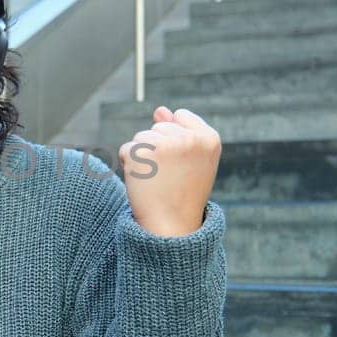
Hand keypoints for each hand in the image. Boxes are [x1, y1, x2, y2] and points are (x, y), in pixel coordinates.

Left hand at [117, 106, 220, 236]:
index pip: (181, 116)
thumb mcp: (191, 160)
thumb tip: (159, 109)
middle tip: (169, 178)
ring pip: (141, 137)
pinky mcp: (140, 153)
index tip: (183, 165)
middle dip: (158, 149)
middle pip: (158, 127)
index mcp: (210, 138)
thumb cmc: (183, 194)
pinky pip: (126, 150)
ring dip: (143, 158)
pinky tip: (144, 183)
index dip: (175, 141)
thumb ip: (178, 131)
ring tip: (158, 181)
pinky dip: (129, 166)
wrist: (171, 227)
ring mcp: (164, 144)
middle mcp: (189, 138)